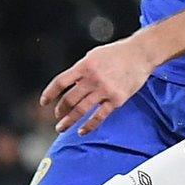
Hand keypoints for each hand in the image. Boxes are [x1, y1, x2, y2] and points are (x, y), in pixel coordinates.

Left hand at [41, 37, 157, 134]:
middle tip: (57, 117)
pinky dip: (89, 126)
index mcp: (85, 65)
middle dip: (60, 111)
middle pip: (69, 99)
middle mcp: (92, 78)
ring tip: (62, 128)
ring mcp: (104, 90)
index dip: (50, 93)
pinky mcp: (116, 99)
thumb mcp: (94, 55)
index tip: (44, 102)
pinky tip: (82, 131)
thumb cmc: (118, 53)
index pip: (61, 82)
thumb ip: (82, 69)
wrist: (141, 54)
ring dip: (69, 121)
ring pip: (81, 110)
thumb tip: (70, 83)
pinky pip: (99, 116)